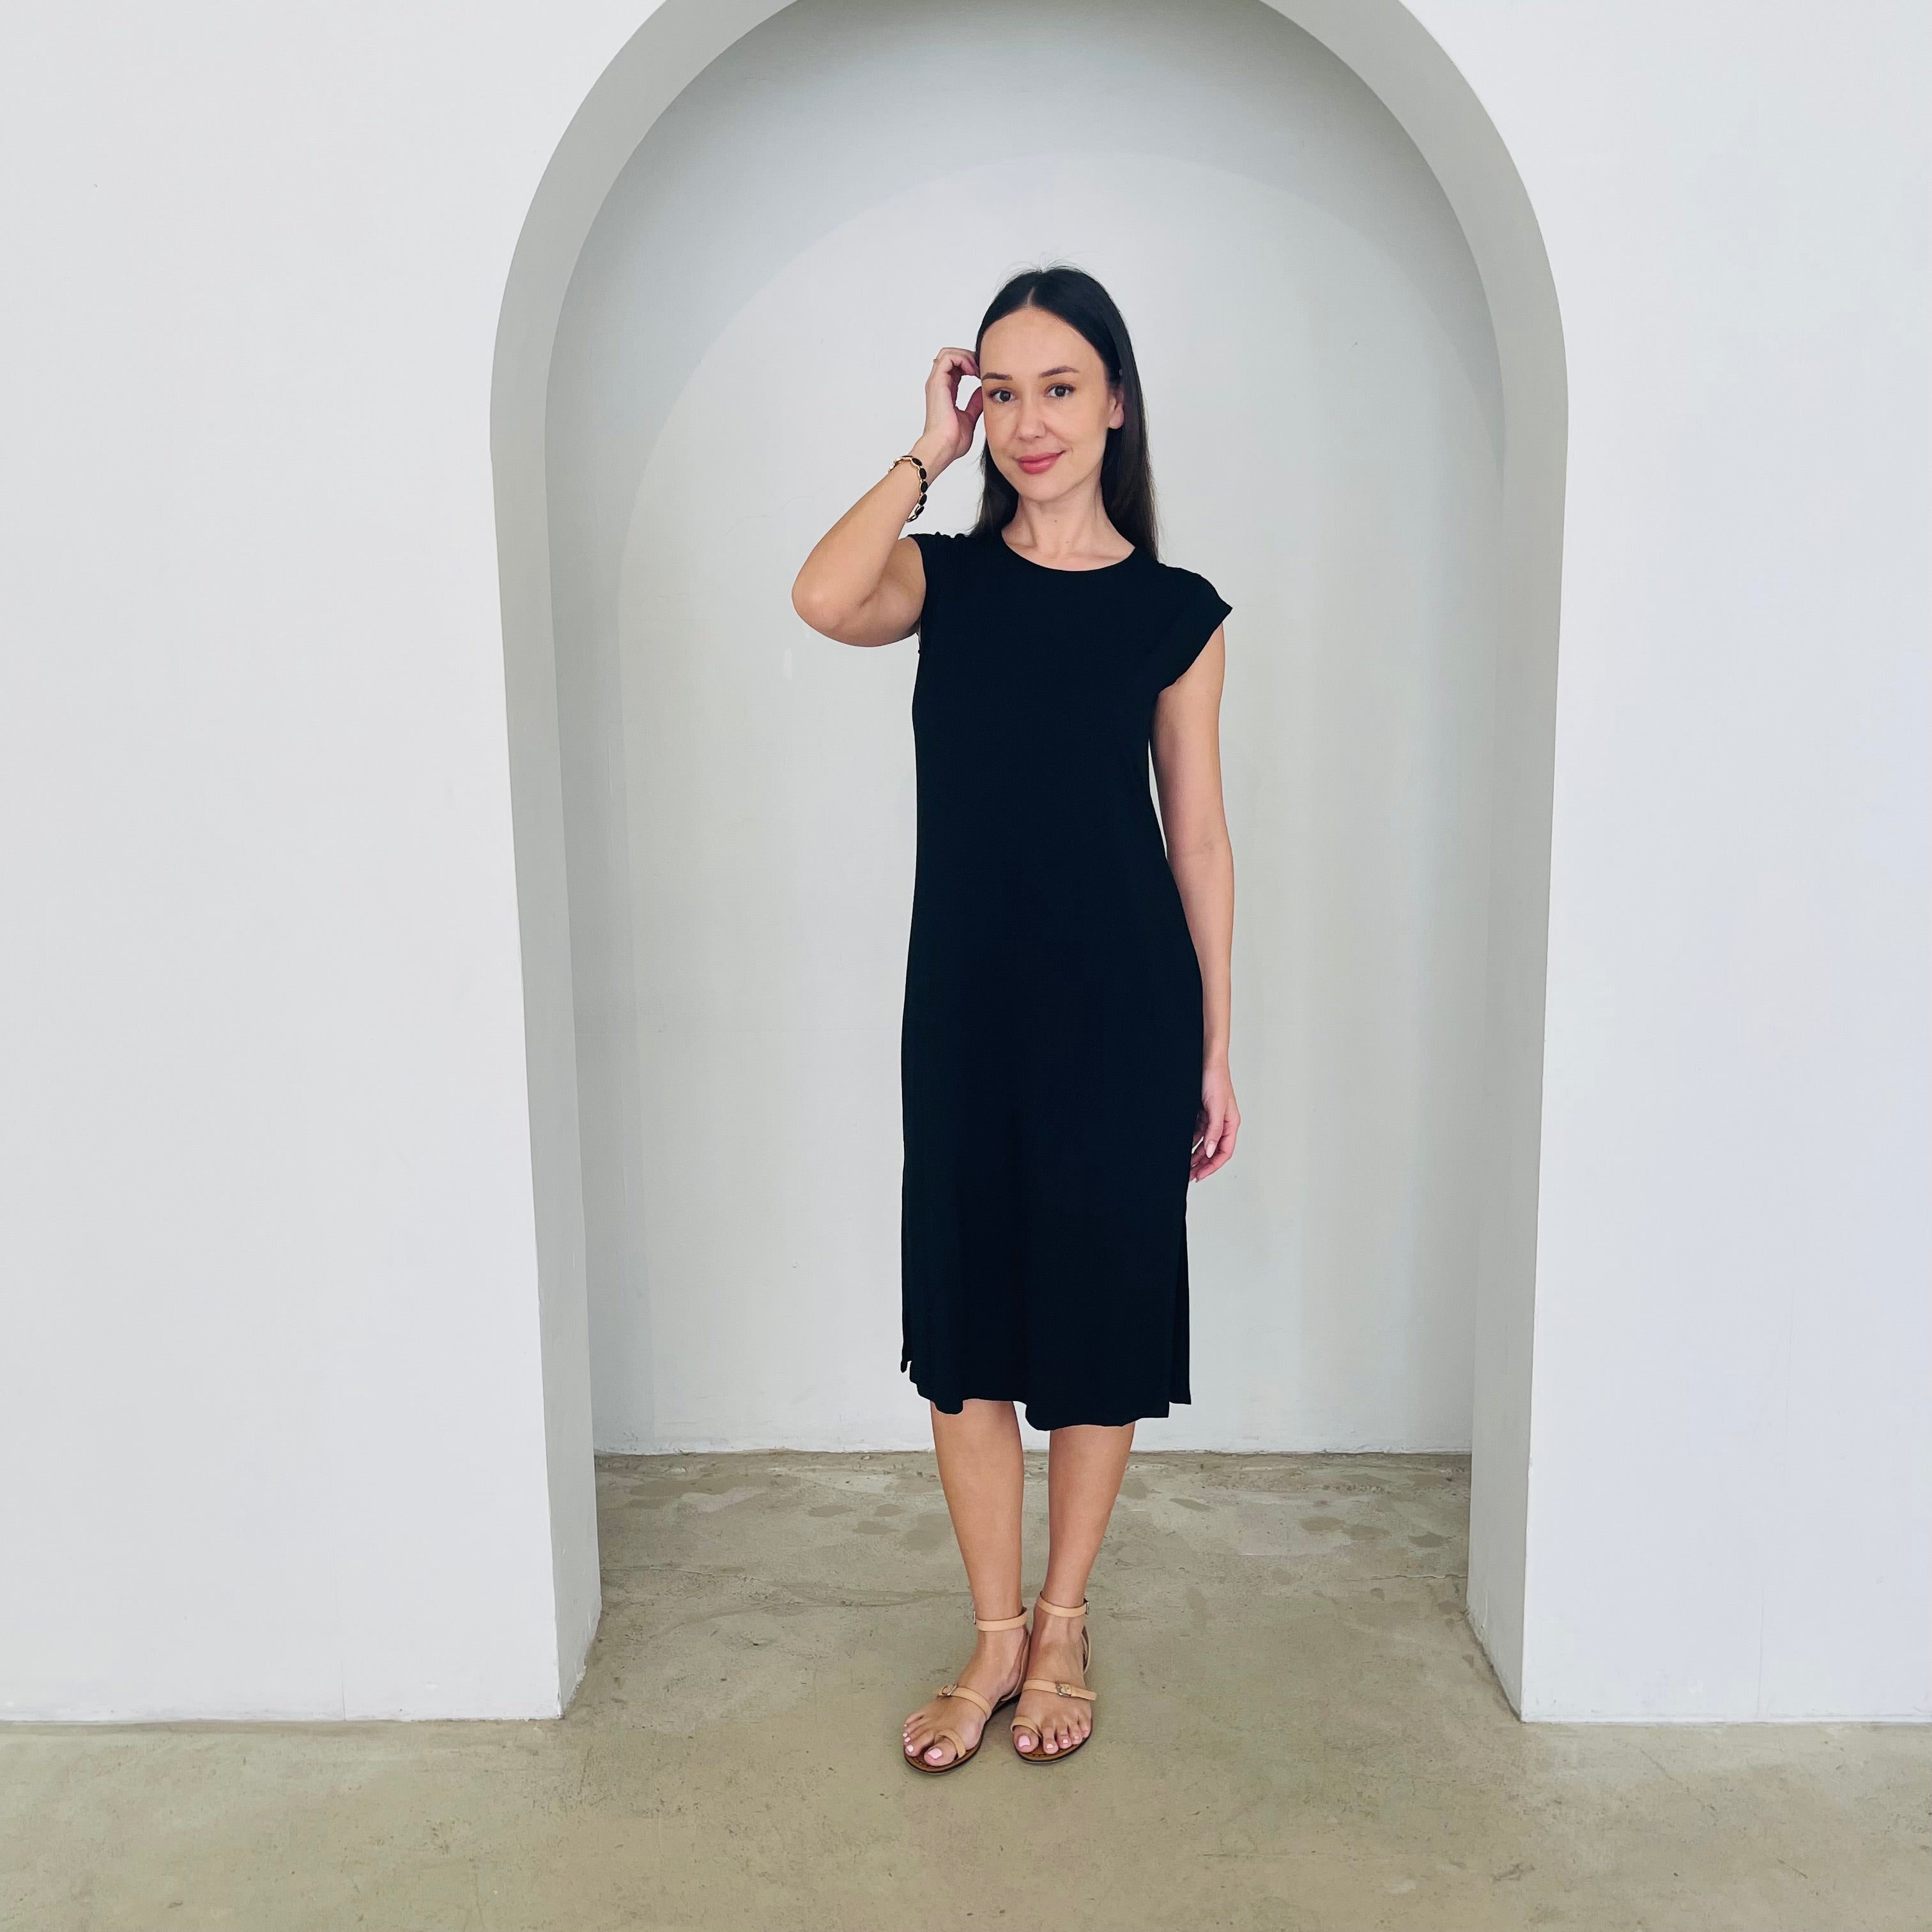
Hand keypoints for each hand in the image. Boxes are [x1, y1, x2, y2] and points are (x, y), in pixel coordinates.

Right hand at [914, 346, 981, 471]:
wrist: (943, 447)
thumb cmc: (952, 440)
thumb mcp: (970, 417)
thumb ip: (975, 403)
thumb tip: (982, 391)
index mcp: (945, 392)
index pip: (956, 369)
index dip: (971, 366)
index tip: (985, 374)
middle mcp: (939, 385)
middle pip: (952, 357)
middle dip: (969, 357)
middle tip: (983, 368)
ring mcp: (936, 382)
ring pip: (948, 353)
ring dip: (966, 356)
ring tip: (977, 368)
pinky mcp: (937, 382)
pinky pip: (948, 357)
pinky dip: (962, 358)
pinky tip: (973, 371)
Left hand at [1191, 1063, 1238, 1180]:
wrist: (1206, 1060)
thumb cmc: (1216, 1079)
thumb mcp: (1215, 1107)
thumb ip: (1214, 1130)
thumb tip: (1212, 1151)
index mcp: (1231, 1124)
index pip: (1224, 1152)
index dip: (1212, 1166)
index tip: (1200, 1175)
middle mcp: (1223, 1123)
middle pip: (1214, 1151)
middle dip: (1203, 1164)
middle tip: (1190, 1175)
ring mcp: (1212, 1118)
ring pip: (1205, 1143)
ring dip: (1196, 1155)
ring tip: (1185, 1165)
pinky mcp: (1203, 1113)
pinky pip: (1198, 1133)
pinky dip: (1191, 1142)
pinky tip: (1183, 1147)